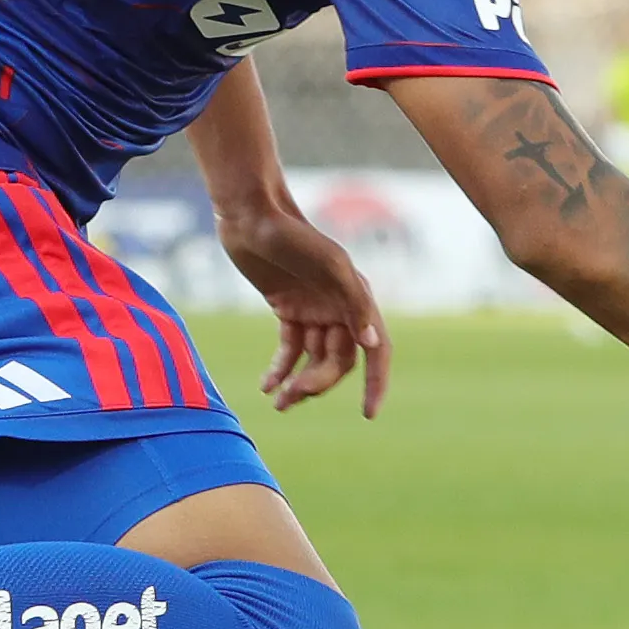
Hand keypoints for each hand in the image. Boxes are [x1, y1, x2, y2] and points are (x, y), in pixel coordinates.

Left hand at [217, 198, 388, 415]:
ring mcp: (313, 310)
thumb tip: (371, 343)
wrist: (252, 215)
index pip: (376, 349)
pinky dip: (280, 369)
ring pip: (313, 360)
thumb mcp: (329, 264)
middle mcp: (339, 307)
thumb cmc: (292, 234)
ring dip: (298, 383)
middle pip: (338, 360)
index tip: (368, 413)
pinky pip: (289, 349)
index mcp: (357, 298)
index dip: (376, 382)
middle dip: (319, 382)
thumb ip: (353, 301)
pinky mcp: (287, 309)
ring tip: (278, 403)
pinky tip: (267, 387)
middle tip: (292, 398)